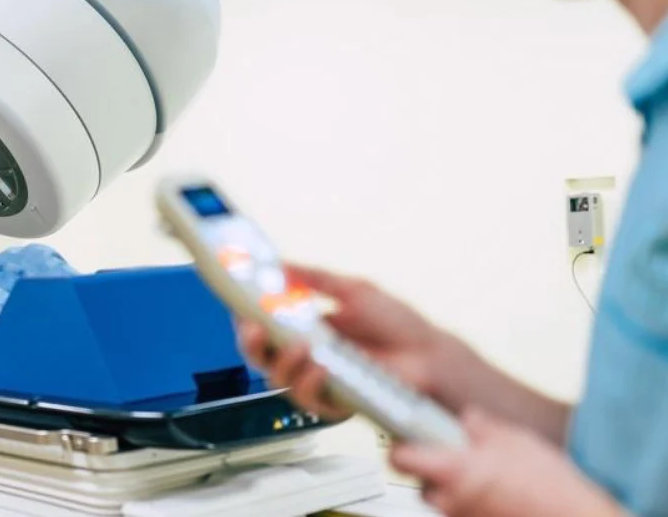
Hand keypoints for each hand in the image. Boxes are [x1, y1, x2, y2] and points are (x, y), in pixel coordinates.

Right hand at [237, 264, 444, 419]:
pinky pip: (307, 399)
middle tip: (254, 327)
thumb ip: (315, 277)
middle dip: (250, 340)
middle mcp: (306, 355)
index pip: (264, 323)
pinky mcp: (333, 403)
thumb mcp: (353, 289)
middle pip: (260, 354)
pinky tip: (320, 366)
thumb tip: (282, 265)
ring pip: (277, 379)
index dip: (246, 315)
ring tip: (299, 344)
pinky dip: (309, 381)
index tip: (239, 302)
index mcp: (306, 326)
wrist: (429, 354)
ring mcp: (317, 380)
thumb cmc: (397, 325)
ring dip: (282, 360)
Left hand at [391, 409, 622, 516]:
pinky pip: (461, 513)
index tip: (408, 437)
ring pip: (441, 501)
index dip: (402, 446)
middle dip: (432, 469)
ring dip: (453, 489)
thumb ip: (482, 428)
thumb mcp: (514, 440)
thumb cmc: (549, 485)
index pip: (400, 458)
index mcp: (453, 469)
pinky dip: (471, 504)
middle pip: (420, 482)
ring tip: (483, 478)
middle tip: (455, 457)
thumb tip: (468, 420)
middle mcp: (449, 499)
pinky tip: (494, 495)